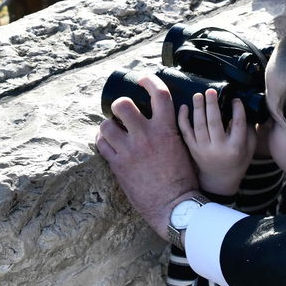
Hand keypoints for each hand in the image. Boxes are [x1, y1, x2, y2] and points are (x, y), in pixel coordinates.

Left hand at [96, 73, 200, 238]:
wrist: (174, 206)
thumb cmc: (183, 179)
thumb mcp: (184, 147)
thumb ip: (172, 129)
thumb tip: (165, 116)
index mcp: (166, 130)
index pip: (159, 94)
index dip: (149, 81)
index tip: (143, 80)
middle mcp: (146, 136)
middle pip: (123, 104)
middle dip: (119, 104)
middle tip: (122, 111)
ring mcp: (129, 150)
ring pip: (106, 125)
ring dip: (108, 125)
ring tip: (113, 130)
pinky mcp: (118, 165)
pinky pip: (101, 145)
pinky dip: (103, 141)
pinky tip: (108, 143)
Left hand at [178, 89, 255, 196]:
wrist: (219, 181)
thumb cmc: (237, 161)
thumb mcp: (249, 149)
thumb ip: (250, 130)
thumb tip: (246, 108)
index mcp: (235, 148)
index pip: (237, 124)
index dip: (237, 109)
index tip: (235, 99)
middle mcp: (218, 149)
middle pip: (214, 123)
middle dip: (212, 105)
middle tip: (211, 91)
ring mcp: (203, 149)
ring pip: (198, 126)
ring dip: (198, 109)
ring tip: (198, 95)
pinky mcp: (193, 150)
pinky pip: (186, 132)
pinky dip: (183, 119)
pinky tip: (184, 107)